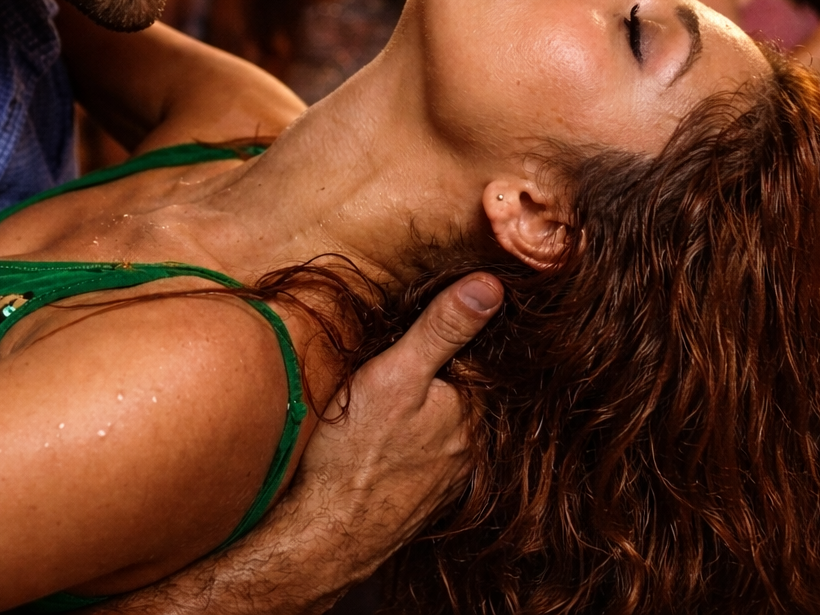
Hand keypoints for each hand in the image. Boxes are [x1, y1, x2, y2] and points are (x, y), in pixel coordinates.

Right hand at [292, 274, 501, 550]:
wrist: (327, 535)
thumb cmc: (356, 454)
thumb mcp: (396, 373)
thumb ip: (443, 329)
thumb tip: (492, 285)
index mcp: (475, 409)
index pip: (481, 352)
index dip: (457, 325)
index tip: (431, 306)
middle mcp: (474, 443)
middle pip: (463, 386)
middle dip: (442, 367)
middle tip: (401, 348)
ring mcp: (452, 471)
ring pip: (445, 418)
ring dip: (427, 403)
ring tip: (392, 391)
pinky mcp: (427, 491)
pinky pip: (429, 447)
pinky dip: (414, 434)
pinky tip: (386, 432)